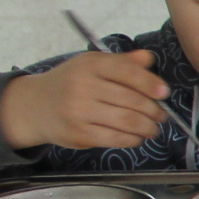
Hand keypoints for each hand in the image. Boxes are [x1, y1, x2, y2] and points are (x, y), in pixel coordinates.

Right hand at [0, 50, 168, 150]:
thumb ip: (122, 62)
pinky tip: (137, 136)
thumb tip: (148, 58)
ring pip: (128, 121)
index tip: (164, 92)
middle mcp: (83, 86)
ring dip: (148, 127)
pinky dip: (133, 139)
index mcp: (90, 65)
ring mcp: (79, 111)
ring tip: (153, 127)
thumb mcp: (92, 65)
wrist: (35, 106)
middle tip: (161, 114)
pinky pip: (116, 138)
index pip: (126, 71)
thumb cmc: (71, 83)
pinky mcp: (79, 133)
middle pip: (132, 100)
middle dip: (154, 110)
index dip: (150, 83)